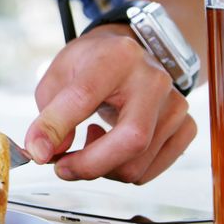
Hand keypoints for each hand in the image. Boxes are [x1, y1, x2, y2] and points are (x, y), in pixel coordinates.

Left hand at [24, 25, 196, 183]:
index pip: (85, 97)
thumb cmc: (93, 64)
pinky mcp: (186, 126)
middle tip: (61, 166)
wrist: (132, 53)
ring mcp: (175, 105)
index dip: (56, 127)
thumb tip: (46, 153)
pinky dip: (122, 168)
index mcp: (117, 57)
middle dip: (88, 165)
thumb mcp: (60, 75)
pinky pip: (151, 170)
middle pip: (131, 140)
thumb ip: (49, 114)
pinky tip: (112, 143)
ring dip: (101, 168)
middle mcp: (153, 80)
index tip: (37, 151)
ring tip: (88, 142)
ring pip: (139, 164)